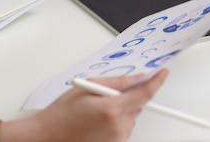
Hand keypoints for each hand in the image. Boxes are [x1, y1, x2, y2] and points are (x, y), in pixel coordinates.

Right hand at [0, 69, 168, 141]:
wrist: (46, 137)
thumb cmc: (61, 114)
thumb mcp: (87, 88)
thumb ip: (115, 82)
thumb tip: (135, 78)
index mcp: (112, 109)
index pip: (144, 93)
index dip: (156, 81)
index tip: (162, 74)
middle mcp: (118, 127)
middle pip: (138, 105)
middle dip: (128, 96)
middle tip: (106, 95)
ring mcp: (117, 138)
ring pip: (131, 117)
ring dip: (121, 110)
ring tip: (95, 111)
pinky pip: (123, 128)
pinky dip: (116, 121)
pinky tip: (97, 121)